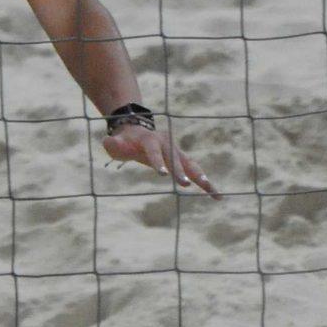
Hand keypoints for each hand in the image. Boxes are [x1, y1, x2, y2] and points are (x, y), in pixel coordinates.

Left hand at [103, 121, 220, 197]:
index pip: (154, 152)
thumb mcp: (116, 142)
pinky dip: (206, 183)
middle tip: (185, 185)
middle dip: (180, 172)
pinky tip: (217, 196)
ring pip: (191, 165)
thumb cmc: (125, 141)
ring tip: (212, 191)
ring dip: (201, 178)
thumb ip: (113, 144)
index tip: (163, 174)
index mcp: (151, 140)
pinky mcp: (183, 160)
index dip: (158, 162)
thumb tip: (109, 142)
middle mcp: (167, 144)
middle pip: (175, 159)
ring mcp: (177, 151)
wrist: (138, 130)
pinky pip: (196, 171)